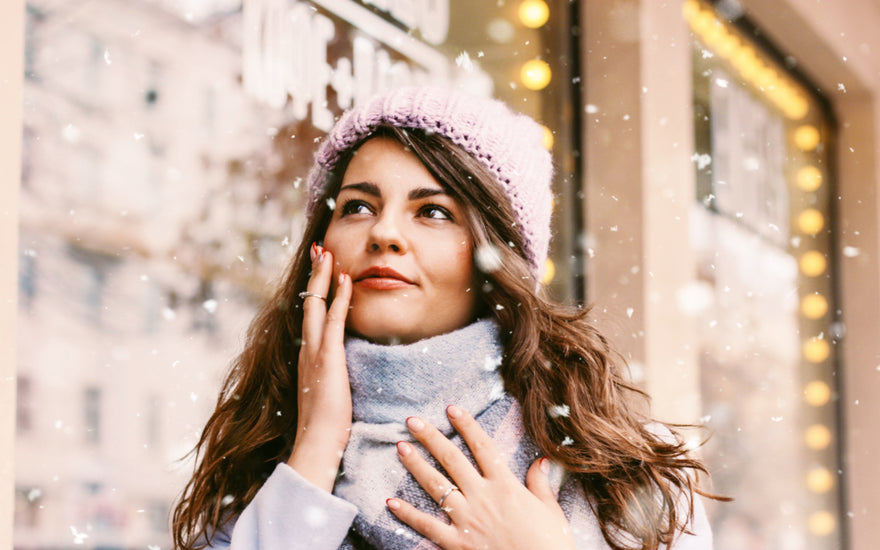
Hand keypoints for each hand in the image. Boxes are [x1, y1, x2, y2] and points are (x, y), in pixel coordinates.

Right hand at [286, 243, 352, 491]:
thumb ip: (330, 377)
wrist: (316, 443)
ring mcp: (314, 351)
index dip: (315, 291)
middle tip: (319, 249)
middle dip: (314, 274)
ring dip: (323, 276)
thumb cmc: (325, 426)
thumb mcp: (327, 393)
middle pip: (307, 302)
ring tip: (327, 252)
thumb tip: (338, 372)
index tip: (321, 271)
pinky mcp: (327, 357)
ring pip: (315, 304)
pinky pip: (334, 319)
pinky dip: (339, 297)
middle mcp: (306, 349)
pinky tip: (345, 279)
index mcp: (306, 356)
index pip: (310, 316)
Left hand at [387, 406, 574, 549]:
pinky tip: (391, 501)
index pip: (482, 446)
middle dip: (430, 437)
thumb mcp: (550, 510)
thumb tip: (541, 459)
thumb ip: (540, 483)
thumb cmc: (551, 544)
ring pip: (436, 485)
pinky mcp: (457, 543)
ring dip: (416, 465)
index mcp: (506, 485)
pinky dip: (408, 514)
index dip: (466, 425)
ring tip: (400, 446)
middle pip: (451, 459)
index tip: (452, 408)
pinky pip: (427, 525)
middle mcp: (483, 497)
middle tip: (412, 421)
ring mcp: (467, 519)